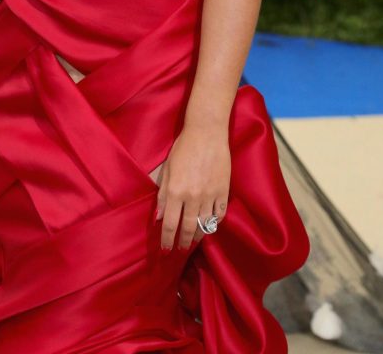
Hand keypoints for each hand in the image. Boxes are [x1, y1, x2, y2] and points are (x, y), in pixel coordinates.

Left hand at [155, 122, 230, 250]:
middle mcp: (192, 197)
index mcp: (175, 191)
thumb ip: (163, 194)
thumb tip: (159, 216)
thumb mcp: (167, 168)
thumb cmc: (183, 147)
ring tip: (193, 241)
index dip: (167, 239)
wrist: (207, 132)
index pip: (170, 224)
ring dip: (197, 236)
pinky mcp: (223, 191)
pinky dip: (214, 223)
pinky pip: (219, 214)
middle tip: (180, 249)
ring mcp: (210, 195)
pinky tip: (209, 226)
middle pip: (187, 228)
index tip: (165, 249)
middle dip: (182, 242)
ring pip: (204, 224)